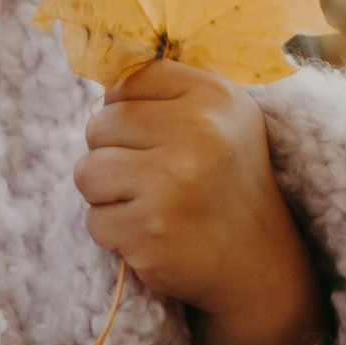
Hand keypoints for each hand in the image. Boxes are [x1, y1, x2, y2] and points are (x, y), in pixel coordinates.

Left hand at [73, 59, 324, 344]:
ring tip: (150, 206)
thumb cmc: (224, 186)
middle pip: (99, 125)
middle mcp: (198, 130)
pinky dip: (115, 234)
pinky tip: (153, 235)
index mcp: (214, 95)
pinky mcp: (150, 227)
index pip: (128, 81)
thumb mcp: (220, 121)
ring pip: (87, 171)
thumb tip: (102, 79)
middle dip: (115, 156)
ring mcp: (172, 179)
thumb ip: (169, 95)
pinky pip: (94, 220)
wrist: (258, 265)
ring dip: (108, 196)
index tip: (156, 140)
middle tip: (156, 181)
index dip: (128, 112)